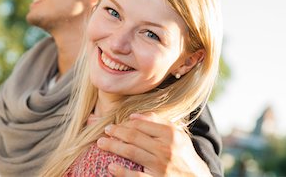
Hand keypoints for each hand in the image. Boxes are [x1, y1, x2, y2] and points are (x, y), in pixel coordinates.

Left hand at [96, 112, 211, 176]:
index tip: (115, 125)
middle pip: (133, 136)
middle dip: (115, 132)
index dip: (125, 123)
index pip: (141, 124)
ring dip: (113, 146)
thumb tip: (134, 115)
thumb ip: (158, 122)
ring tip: (101, 144)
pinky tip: (111, 167)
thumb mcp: (177, 135)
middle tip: (105, 131)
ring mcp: (161, 166)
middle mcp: (166, 148)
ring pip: (131, 152)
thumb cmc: (184, 155)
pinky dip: (121, 172)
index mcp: (170, 134)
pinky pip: (135, 176)